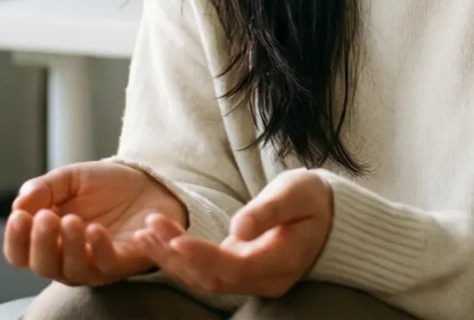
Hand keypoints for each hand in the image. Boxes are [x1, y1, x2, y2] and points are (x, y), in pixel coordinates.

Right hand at [4, 159, 184, 285]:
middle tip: (45, 217)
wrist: (150, 181)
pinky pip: (108, 265)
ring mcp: (95, 264)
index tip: (19, 216)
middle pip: (43, 266)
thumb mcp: (71, 178)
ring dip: (69, 247)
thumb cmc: (106, 185)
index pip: (20, 253)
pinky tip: (95, 230)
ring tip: (71, 220)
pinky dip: (99, 250)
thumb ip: (44, 188)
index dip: (15, 239)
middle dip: (40, 243)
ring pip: (73, 270)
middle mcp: (68, 257)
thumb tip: (18, 203)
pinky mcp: (124, 262)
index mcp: (49, 238)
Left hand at [131, 168, 333, 298]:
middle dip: (177, 257)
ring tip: (144, 235)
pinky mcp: (240, 272)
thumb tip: (238, 229)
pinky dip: (180, 259)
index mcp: (282, 262)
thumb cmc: (313, 198)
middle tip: (149, 229)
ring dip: (172, 260)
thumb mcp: (297, 194)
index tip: (174, 239)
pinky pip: (206, 272)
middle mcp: (265, 280)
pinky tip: (158, 242)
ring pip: (205, 280)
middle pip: (213, 279)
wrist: (328, 215)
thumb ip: (268, 211)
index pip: (234, 268)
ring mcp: (252, 279)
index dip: (201, 256)